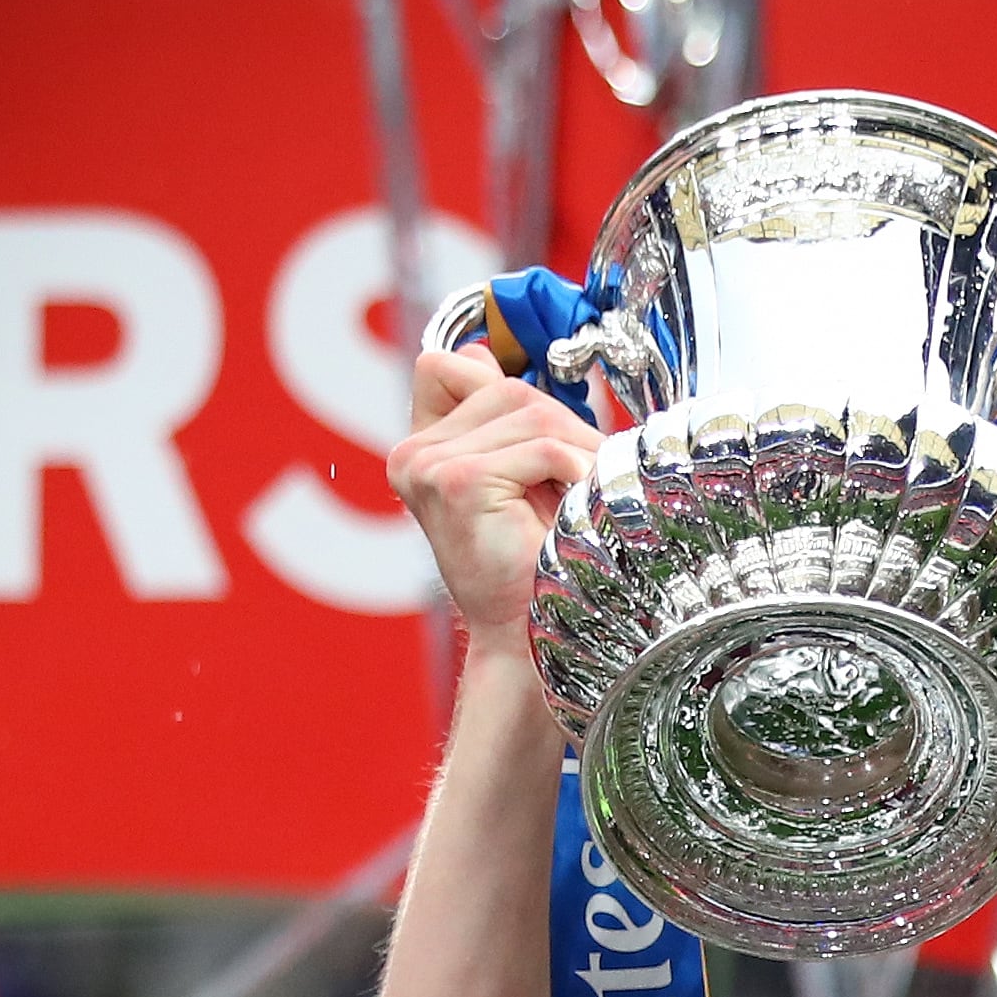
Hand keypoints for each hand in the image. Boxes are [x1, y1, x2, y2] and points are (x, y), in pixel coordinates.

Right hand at [388, 347, 601, 651]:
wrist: (530, 642)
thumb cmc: (532, 568)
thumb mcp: (515, 479)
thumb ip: (500, 420)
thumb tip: (484, 354)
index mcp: (418, 450)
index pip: (452, 367)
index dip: (505, 390)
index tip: (542, 450)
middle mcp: (411, 455)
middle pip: (506, 389)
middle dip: (561, 427)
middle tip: (585, 480)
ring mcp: (429, 466)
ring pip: (530, 411)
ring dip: (575, 450)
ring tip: (582, 498)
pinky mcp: (457, 482)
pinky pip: (542, 447)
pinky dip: (576, 473)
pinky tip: (576, 509)